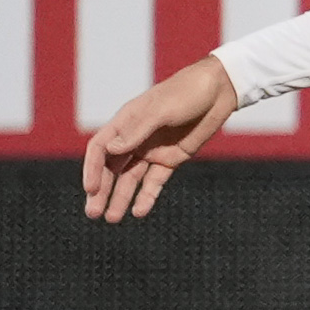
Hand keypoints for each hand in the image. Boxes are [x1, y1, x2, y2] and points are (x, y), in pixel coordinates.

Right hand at [84, 56, 239, 220]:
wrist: (218, 91)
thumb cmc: (185, 93)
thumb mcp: (160, 110)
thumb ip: (137, 131)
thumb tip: (110, 150)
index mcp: (125, 123)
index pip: (100, 149)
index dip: (92, 170)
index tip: (91, 189)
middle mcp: (134, 139)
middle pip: (111, 169)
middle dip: (102, 191)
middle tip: (92, 214)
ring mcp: (153, 150)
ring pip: (131, 179)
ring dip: (120, 198)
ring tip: (111, 218)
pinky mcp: (172, 159)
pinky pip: (155, 181)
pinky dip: (147, 197)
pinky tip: (139, 212)